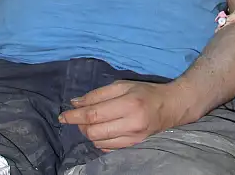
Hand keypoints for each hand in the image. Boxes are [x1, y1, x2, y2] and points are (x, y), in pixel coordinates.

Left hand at [58, 80, 196, 150]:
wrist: (171, 107)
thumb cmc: (146, 92)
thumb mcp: (122, 86)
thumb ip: (98, 94)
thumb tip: (75, 103)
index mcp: (128, 103)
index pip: (94, 114)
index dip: (75, 116)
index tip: (62, 116)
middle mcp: (131, 123)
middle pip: (94, 131)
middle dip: (80, 125)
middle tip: (78, 117)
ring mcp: (134, 137)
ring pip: (99, 142)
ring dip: (89, 133)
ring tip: (91, 123)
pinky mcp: (135, 145)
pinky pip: (108, 148)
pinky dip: (99, 140)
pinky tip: (101, 131)